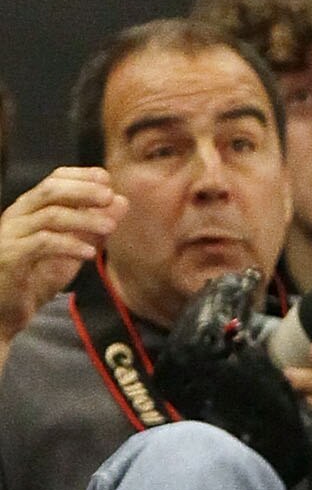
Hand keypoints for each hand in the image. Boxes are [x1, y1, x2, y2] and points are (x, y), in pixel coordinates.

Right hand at [0, 167, 123, 341]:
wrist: (6, 314)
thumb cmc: (36, 278)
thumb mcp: (72, 247)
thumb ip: (94, 224)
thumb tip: (122, 201)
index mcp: (30, 208)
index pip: (54, 178)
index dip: (82, 175)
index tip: (107, 179)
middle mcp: (17, 215)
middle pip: (51, 189)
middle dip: (84, 190)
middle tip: (109, 197)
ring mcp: (11, 234)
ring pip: (50, 215)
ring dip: (84, 218)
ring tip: (110, 227)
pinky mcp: (10, 256)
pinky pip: (42, 243)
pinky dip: (70, 245)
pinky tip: (89, 253)